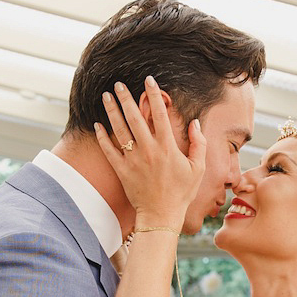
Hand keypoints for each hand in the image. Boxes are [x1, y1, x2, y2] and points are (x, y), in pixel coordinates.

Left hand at [93, 77, 204, 229]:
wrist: (161, 215)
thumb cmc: (182, 192)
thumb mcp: (198, 168)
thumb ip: (199, 143)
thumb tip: (195, 123)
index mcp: (168, 147)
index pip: (160, 114)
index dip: (154, 95)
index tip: (148, 81)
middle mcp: (148, 150)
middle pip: (134, 117)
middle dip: (125, 97)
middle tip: (118, 84)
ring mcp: (133, 159)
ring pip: (119, 129)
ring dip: (111, 111)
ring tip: (105, 96)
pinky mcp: (122, 170)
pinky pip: (108, 150)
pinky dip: (102, 136)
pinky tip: (97, 124)